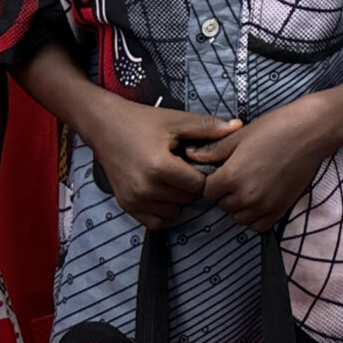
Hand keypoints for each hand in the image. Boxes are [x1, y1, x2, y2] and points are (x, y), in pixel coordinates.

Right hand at [85, 100, 238, 227]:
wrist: (104, 126)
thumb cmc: (141, 121)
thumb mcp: (176, 121)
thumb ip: (207, 128)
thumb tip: (238, 127)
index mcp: (160, 167)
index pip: (199, 186)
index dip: (203, 174)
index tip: (196, 162)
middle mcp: (146, 188)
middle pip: (188, 200)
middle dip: (189, 186)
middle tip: (181, 166)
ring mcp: (134, 200)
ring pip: (174, 212)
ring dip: (177, 199)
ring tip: (170, 176)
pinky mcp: (126, 205)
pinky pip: (156, 222)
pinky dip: (163, 211)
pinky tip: (162, 191)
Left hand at [190, 99, 338, 232]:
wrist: (310, 133)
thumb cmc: (274, 128)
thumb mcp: (239, 136)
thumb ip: (214, 151)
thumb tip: (190, 156)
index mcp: (231, 177)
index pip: (207, 192)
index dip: (212, 181)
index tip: (221, 171)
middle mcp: (246, 196)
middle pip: (222, 205)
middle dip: (225, 193)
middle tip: (237, 175)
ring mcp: (264, 206)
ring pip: (239, 217)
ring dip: (239, 206)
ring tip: (249, 187)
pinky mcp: (280, 210)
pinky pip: (258, 225)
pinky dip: (255, 217)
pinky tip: (259, 200)